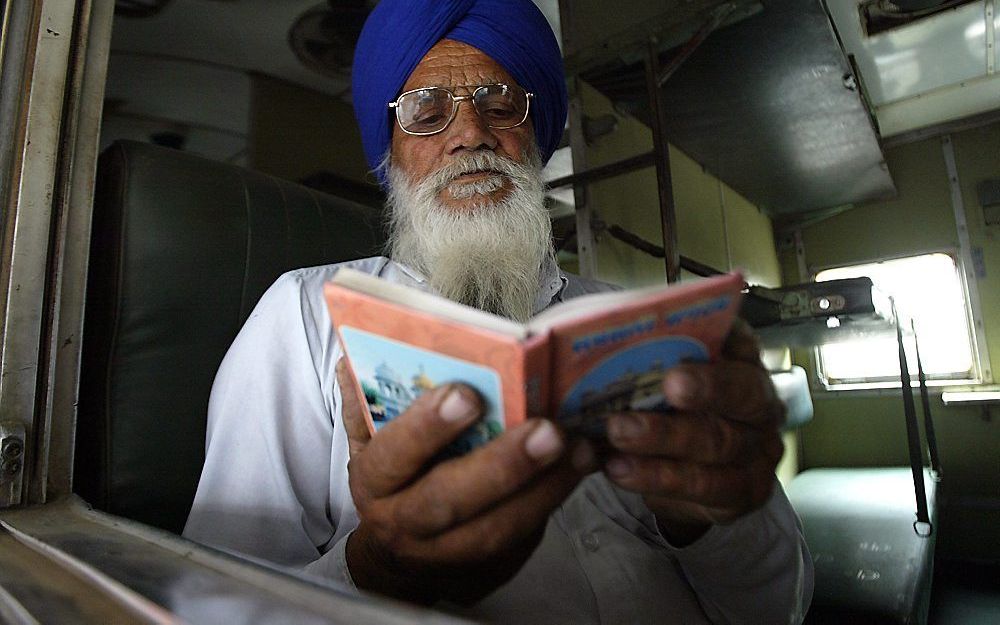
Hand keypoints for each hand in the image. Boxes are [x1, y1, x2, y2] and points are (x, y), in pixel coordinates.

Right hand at [336, 359, 594, 604]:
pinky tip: (580, 465)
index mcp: (375, 480)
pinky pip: (524, 535)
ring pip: (495, 527)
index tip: (466, 394)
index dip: (427, 427)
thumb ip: (366, 397)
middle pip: (450, 500)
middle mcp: (405, 521)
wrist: (402, 556)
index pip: (394, 453)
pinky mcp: (487, 564)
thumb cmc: (395, 477)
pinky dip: (554, 498)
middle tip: (547, 430)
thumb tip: (354, 355)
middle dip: (502, 465)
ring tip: (578, 447)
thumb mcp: (369, 438)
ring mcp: (446, 551)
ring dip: (543, 487)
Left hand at [602, 321, 784, 544]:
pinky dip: (658, 479)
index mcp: (742, 363)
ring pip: (717, 444)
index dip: (725, 336)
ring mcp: (756, 453)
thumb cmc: (666, 409)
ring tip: (619, 433)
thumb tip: (600, 323)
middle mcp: (760, 406)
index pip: (743, 342)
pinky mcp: (742, 493)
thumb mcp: (660, 378)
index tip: (696, 340)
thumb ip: (647, 355)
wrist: (685, 473)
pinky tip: (620, 470)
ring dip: (664, 439)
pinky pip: (704, 487)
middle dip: (706, 388)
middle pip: (741, 394)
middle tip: (669, 386)